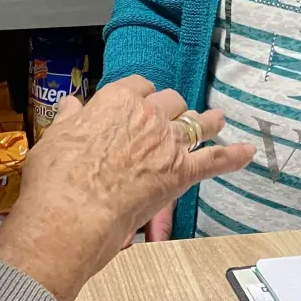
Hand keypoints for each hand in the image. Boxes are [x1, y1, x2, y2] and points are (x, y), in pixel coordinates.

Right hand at [0, 76, 254, 300]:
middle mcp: (147, 116)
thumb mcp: (53, 139)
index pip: (138, 86)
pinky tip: (246, 152)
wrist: (71, 214)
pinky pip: (214, 160)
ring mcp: (167, 143)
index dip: (140, 95)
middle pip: (170, 101)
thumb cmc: (57, 180)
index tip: (139, 102)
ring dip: (208, 120)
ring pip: (197, 122)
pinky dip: (232, 156)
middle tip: (168, 120)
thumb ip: (68, 119)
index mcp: (116, 101)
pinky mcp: (181, 173)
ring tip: (217, 118)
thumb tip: (71, 105)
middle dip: (170, 109)